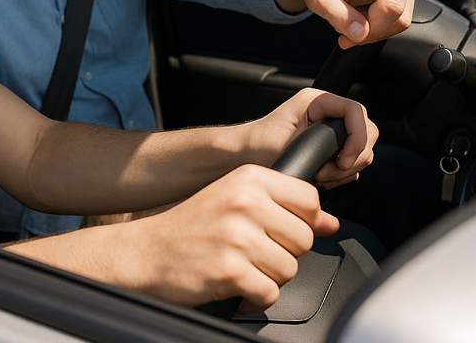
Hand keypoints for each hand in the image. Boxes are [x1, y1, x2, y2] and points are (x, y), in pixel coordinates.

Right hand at [117, 165, 337, 307]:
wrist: (145, 252)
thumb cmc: (190, 227)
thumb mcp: (235, 201)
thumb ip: (284, 207)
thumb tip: (330, 222)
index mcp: (248, 179)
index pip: (309, 199)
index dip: (301, 221)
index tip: (278, 228)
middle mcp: (244, 202)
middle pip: (304, 239)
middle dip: (283, 253)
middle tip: (252, 251)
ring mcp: (237, 237)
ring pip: (290, 269)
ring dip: (268, 276)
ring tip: (240, 265)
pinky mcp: (230, 270)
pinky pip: (270, 293)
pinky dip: (254, 296)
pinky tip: (234, 282)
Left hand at [247, 88, 377, 187]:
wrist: (244, 156)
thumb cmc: (257, 144)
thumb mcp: (284, 141)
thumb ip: (316, 144)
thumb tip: (340, 156)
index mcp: (317, 101)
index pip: (356, 111)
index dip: (358, 137)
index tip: (343, 160)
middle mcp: (328, 112)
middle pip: (367, 131)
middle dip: (354, 156)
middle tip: (330, 171)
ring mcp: (332, 130)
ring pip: (362, 149)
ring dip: (346, 168)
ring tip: (320, 175)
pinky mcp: (332, 148)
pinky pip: (353, 162)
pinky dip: (342, 174)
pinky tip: (322, 177)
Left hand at [270, 0, 437, 48]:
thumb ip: (334, 13)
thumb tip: (360, 34)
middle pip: (393, 8)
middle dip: (369, 28)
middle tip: (344, 31)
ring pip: (399, 20)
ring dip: (373, 31)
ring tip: (350, 23)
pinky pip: (398, 23)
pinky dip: (378, 31)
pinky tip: (360, 24)